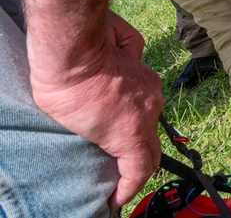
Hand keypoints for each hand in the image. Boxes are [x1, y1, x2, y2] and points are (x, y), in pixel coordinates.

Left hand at [28, 11, 163, 209]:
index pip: (144, 166)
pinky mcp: (142, 63)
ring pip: (146, 112)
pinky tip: (114, 93)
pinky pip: (142, 86)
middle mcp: (149, 108)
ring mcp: (149, 85)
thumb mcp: (77, 131)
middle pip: (150, 140)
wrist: (70, 47)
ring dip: (133, 124)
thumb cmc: (64, 90)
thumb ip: (105, 136)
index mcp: (133, 130)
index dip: (131, 186)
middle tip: (119, 172)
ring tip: (112, 129)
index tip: (118, 197)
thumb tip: (110, 129)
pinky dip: (131, 96)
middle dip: (136, 160)